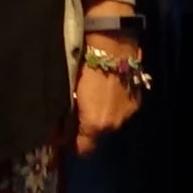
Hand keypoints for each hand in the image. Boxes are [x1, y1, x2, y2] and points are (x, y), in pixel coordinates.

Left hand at [67, 0, 142, 154]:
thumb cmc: (84, 65)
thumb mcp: (68, 92)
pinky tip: (107, 88)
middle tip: (76, 110)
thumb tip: (54, 133)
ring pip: (111, 120)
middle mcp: (115, 123)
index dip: (72, 145)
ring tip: (93, 95)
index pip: (84, 150)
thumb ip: (64, 117)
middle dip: (87, 126)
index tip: (63, 135)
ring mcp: (129, 111)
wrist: (112, 42)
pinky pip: (122, 108)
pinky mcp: (138, 97)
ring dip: (102, 114)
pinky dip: (114, 103)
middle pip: (98, 135)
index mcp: (96, 124)